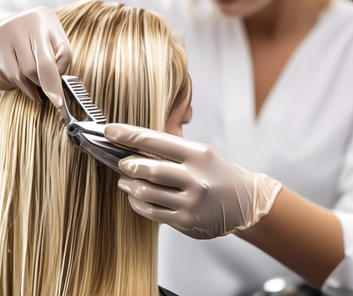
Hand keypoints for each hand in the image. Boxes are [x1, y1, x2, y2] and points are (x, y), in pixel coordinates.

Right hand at [0, 6, 70, 107]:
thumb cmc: (26, 35)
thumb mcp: (49, 32)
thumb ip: (61, 53)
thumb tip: (59, 80)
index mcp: (37, 21)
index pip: (50, 59)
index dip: (54, 84)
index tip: (59, 102)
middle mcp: (15, 28)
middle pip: (32, 71)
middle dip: (42, 84)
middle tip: (44, 88)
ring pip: (18, 79)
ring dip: (28, 88)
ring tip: (31, 84)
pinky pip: (2, 83)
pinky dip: (10, 86)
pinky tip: (10, 74)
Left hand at [104, 124, 281, 238]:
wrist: (243, 203)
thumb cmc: (216, 174)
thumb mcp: (200, 152)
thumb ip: (170, 148)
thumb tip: (133, 142)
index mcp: (198, 154)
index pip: (155, 140)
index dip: (127, 135)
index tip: (109, 131)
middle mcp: (196, 178)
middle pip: (148, 169)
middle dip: (128, 165)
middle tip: (122, 163)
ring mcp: (190, 202)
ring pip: (145, 192)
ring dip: (129, 185)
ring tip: (126, 180)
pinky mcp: (185, 221)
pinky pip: (150, 211)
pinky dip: (136, 203)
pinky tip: (136, 197)